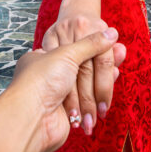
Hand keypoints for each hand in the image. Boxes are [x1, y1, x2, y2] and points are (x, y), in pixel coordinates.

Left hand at [10, 29, 126, 151]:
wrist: (32, 118)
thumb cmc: (42, 80)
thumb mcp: (67, 54)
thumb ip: (91, 44)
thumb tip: (112, 33)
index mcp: (42, 57)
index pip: (73, 49)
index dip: (92, 47)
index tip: (109, 43)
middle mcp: (48, 75)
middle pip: (82, 68)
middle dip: (100, 63)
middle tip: (118, 53)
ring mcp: (58, 94)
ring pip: (87, 84)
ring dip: (103, 79)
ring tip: (116, 70)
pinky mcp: (69, 112)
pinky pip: (89, 101)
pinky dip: (101, 93)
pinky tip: (112, 81)